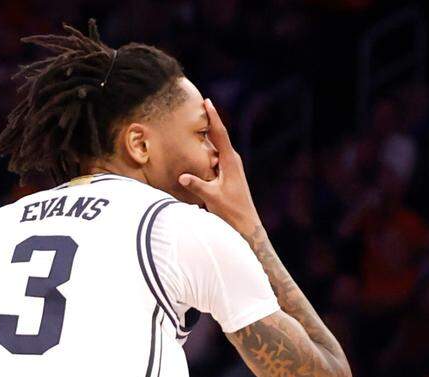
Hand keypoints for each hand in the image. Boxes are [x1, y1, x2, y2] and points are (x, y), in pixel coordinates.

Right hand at [178, 98, 262, 238]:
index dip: (213, 117)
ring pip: (217, 147)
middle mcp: (232, 160)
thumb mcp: (212, 198)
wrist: (246, 223)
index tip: (207, 102)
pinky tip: (200, 149)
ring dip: (207, 137)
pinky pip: (216, 157)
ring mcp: (232, 166)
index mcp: (230, 161)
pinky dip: (208, 150)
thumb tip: (182, 176)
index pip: (219, 134)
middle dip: (209, 122)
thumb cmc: (231, 210)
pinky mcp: (229, 173)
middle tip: (198, 107)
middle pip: (218, 136)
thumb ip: (197, 186)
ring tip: (196, 125)